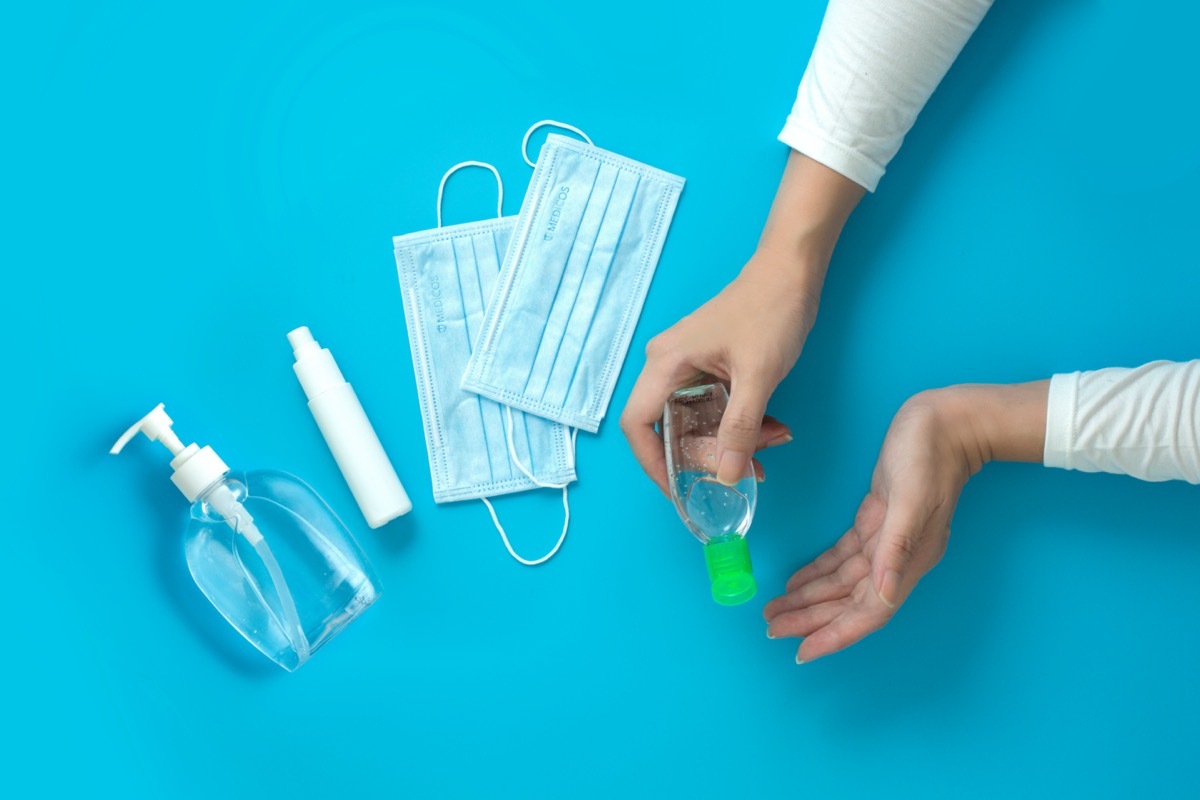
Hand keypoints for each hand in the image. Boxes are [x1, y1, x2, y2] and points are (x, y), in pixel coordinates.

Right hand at [620, 253, 816, 493]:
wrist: (792, 272)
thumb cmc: (770, 311)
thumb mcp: (758, 376)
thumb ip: (740, 429)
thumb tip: (725, 476)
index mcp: (665, 363)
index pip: (637, 424)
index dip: (653, 463)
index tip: (681, 489)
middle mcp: (667, 365)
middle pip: (670, 428)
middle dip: (708, 454)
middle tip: (750, 466)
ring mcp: (687, 365)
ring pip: (695, 421)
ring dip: (730, 440)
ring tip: (773, 441)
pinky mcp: (707, 366)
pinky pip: (712, 408)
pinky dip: (737, 424)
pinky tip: (772, 427)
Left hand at [764, 383, 1047, 662]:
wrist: (949, 421)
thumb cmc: (930, 455)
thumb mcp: (910, 499)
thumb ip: (896, 548)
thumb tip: (884, 594)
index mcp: (907, 560)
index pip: (868, 612)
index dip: (835, 634)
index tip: (802, 651)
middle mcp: (896, 558)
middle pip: (848, 602)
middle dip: (811, 618)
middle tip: (771, 628)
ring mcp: (887, 540)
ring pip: (842, 582)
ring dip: (809, 598)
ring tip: (775, 611)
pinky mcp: (877, 520)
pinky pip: (843, 557)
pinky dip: (819, 571)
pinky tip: (796, 581)